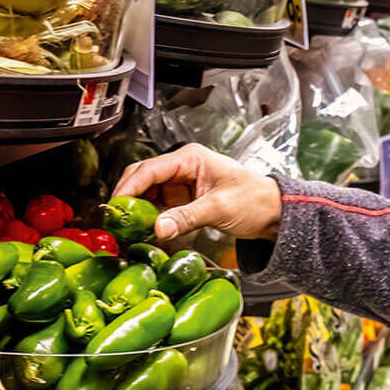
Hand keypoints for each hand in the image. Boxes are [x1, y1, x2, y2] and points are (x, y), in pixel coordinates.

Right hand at [114, 144, 282, 243]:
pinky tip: (145, 231)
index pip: (149, 169)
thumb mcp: (220, 208)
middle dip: (128, 197)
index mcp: (190, 158)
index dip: (128, 187)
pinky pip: (159, 206)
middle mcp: (183, 167)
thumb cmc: (255, 200)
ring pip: (148, 193)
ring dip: (138, 209)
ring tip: (127, 228)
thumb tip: (158, 228)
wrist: (274, 213)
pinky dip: (151, 217)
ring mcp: (182, 183)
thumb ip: (187, 217)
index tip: (115, 206)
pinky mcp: (184, 199)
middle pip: (143, 178)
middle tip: (116, 219)